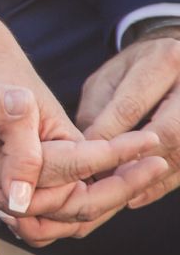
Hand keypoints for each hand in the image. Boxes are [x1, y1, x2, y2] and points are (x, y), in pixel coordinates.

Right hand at [0, 60, 159, 213]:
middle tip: (157, 162)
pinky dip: (86, 184)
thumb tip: (27, 160)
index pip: (64, 170)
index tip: (146, 141)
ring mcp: (5, 181)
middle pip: (71, 202)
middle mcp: (3, 184)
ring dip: (107, 188)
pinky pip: (53, 191)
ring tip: (143, 167)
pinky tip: (106, 167)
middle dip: (119, 185)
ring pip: (65, 203)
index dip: (109, 157)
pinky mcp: (7, 171)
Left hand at [77, 33, 179, 207]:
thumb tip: (85, 152)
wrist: (174, 61)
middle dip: (133, 162)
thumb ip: (97, 112)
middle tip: (102, 181)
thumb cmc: (132, 71)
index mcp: (163, 62)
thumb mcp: (107, 80)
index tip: (82, 160)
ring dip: (148, 178)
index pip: (130, 108)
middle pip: (167, 133)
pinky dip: (162, 184)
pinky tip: (138, 194)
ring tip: (117, 193)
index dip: (105, 139)